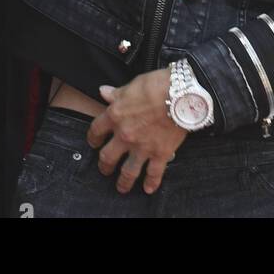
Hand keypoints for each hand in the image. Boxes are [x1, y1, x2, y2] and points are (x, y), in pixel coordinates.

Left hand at [87, 69, 186, 194]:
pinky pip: (153, 173)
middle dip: (104, 165)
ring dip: (123, 182)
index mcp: (115, 115)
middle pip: (107, 157)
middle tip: (105, 169)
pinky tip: (148, 189)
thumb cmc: (157, 85)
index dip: (93, 138)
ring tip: (121, 187)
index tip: (94, 142)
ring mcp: (142, 147)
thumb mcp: (132, 85)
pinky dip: (151, 183)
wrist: (180, 93)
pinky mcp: (160, 154)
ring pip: (127, 172)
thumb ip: (116, 93)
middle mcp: (125, 135)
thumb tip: (103, 91)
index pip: (96, 130)